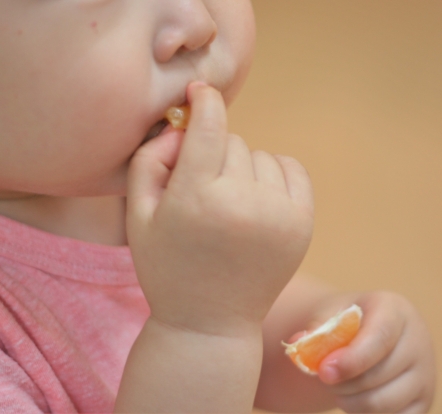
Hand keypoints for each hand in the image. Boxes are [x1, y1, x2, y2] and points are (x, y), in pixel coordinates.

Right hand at [126, 82, 313, 334]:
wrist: (211, 323)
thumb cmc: (168, 268)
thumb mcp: (139, 216)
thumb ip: (150, 159)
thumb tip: (184, 123)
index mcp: (197, 200)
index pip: (210, 126)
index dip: (205, 101)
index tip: (201, 92)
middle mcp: (243, 204)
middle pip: (233, 142)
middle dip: (215, 155)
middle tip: (203, 189)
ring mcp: (279, 215)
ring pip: (261, 156)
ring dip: (244, 169)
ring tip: (230, 205)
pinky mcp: (303, 225)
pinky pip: (291, 170)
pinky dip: (274, 176)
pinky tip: (257, 200)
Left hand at [303, 291, 435, 412]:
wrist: (364, 336)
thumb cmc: (345, 323)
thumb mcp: (330, 315)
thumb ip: (317, 328)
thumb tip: (299, 342)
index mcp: (397, 311)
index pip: (380, 337)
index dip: (352, 359)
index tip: (324, 371)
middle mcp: (419, 341)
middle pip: (379, 375)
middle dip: (341, 383)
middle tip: (322, 377)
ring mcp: (426, 375)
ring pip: (383, 403)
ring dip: (349, 402)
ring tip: (338, 387)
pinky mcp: (423, 403)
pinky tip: (356, 398)